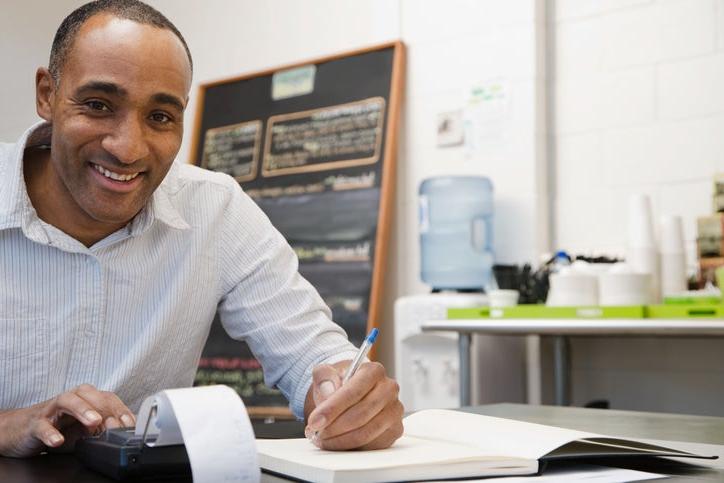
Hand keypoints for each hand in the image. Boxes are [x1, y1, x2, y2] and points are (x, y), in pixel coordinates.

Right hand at [0, 384, 135, 456]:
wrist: (21, 429)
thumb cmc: (57, 426)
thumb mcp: (83, 430)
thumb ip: (101, 429)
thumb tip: (120, 433)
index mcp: (85, 399)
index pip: (107, 397)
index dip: (120, 409)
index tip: (129, 423)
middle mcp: (70, 399)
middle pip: (89, 394)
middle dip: (104, 407)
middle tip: (114, 422)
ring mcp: (51, 409)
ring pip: (67, 400)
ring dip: (83, 409)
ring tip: (94, 422)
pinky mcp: (34, 423)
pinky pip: (42, 425)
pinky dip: (50, 432)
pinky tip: (58, 440)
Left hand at [304, 361, 403, 449]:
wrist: (351, 394)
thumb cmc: (339, 383)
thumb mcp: (325, 373)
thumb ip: (323, 377)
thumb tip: (328, 392)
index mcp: (374, 371)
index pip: (353, 392)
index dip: (332, 409)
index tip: (315, 421)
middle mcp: (389, 389)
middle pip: (361, 415)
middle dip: (334, 427)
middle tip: (316, 433)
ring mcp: (394, 411)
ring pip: (366, 433)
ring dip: (341, 440)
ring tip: (323, 439)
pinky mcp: (395, 430)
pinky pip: (372, 445)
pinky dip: (351, 447)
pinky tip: (338, 442)